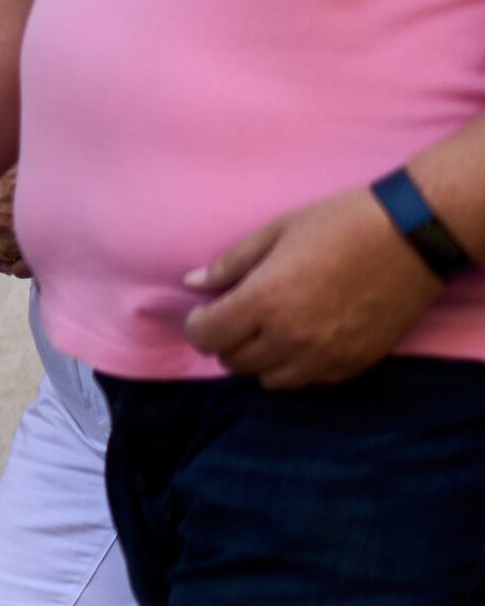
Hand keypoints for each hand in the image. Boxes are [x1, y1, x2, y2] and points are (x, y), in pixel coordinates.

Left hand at [188, 186, 449, 389]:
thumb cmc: (340, 224)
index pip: (206, 337)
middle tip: (240, 316)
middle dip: (227, 340)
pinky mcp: (354, 363)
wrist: (412, 236)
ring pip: (269, 380)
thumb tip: (192, 283)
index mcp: (264, 302)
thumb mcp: (275, 232)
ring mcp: (324, 356)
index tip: (209, 308)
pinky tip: (305, 338)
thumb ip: (229, 265)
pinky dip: (298, 366)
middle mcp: (290, 338)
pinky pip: (309, 381)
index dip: (199, 323)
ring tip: (273, 329)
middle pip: (233, 362)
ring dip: (261, 359)